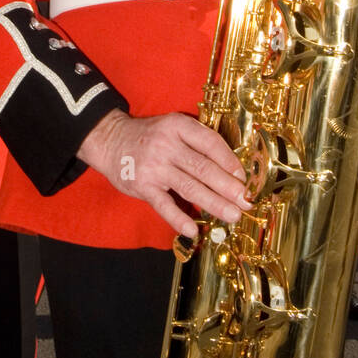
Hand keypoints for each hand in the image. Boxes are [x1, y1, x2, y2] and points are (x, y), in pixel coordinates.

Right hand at [77, 109, 250, 237]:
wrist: (110, 140)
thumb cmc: (150, 137)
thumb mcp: (173, 128)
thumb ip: (196, 143)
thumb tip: (230, 168)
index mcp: (178, 126)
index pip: (210, 143)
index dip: (230, 160)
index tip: (244, 177)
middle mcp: (167, 145)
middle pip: (204, 168)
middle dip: (229, 187)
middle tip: (247, 201)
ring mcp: (154, 166)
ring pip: (190, 187)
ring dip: (214, 203)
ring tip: (233, 215)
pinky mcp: (142, 186)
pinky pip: (164, 205)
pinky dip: (178, 219)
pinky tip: (193, 230)